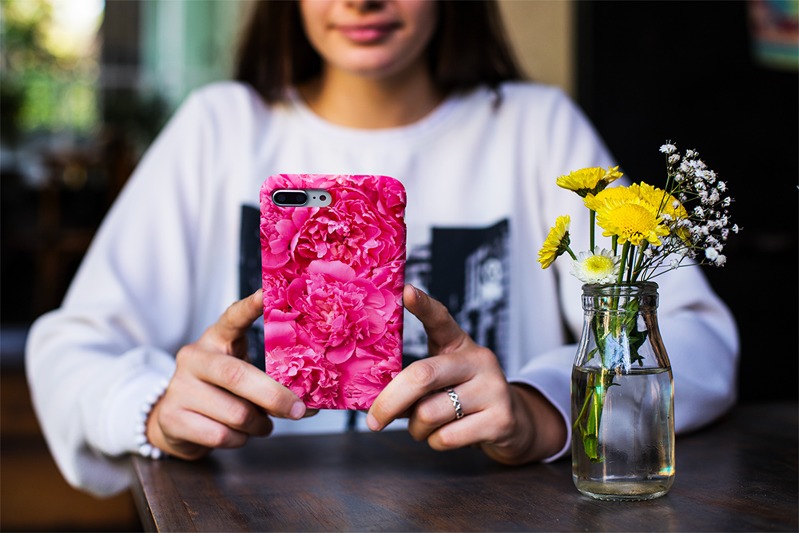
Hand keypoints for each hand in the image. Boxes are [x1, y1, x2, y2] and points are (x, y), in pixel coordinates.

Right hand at [147, 290, 309, 459]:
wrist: (174, 420)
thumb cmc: (221, 392)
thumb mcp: (243, 375)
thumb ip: (270, 380)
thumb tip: (311, 401)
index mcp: (215, 339)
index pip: (232, 317)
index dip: (250, 307)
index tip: (267, 293)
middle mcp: (194, 357)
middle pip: (237, 375)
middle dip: (274, 396)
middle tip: (299, 409)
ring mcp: (179, 387)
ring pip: (235, 413)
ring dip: (258, 424)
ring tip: (261, 424)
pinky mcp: (171, 417)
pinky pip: (221, 435)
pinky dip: (240, 440)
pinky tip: (238, 434)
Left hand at [366, 285, 565, 463]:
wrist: (512, 423)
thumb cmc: (462, 396)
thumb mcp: (443, 378)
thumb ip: (415, 381)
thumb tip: (373, 400)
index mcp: (458, 344)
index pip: (440, 319)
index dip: (422, 305)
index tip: (406, 291)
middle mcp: (478, 360)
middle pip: (422, 376)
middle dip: (390, 401)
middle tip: (373, 420)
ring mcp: (493, 388)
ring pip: (430, 414)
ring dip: (416, 429)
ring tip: (425, 426)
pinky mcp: (501, 419)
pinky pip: (446, 437)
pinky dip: (435, 442)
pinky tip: (446, 435)